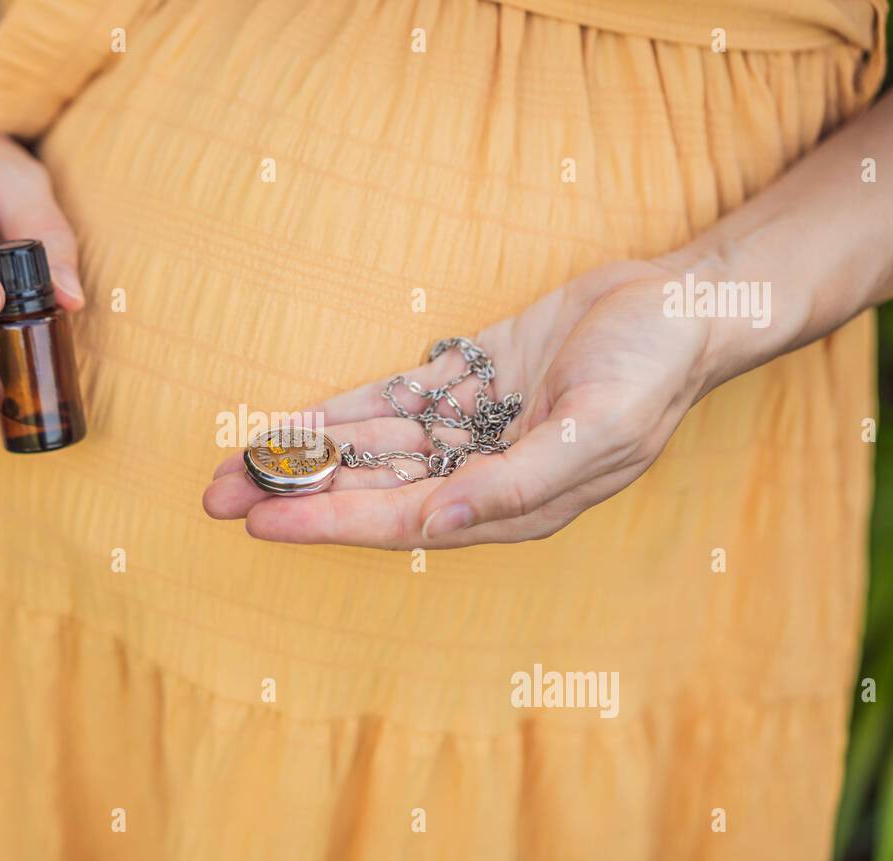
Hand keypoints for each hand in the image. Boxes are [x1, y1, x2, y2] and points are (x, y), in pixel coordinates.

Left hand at [204, 260, 715, 548]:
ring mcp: (468, 430)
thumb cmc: (650, 372)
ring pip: (368, 450)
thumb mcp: (598, 429)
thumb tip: (442, 520)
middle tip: (215, 496)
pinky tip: (288, 423)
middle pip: (369, 491)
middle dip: (294, 494)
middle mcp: (478, 476)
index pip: (402, 522)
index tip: (262, 523)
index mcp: (511, 505)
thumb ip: (520, 482)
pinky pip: (387, 405)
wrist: (677, 306)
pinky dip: (339, 414)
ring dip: (304, 456)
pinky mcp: (463, 384)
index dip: (329, 522)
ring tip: (231, 464)